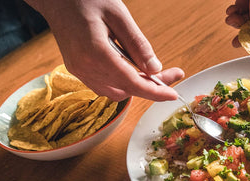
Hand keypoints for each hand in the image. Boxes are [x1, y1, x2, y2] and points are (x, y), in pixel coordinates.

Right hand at [25, 0, 184, 101]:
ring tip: (153, 72)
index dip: (154, 92)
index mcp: (95, 52)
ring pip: (115, 92)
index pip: (131, 82)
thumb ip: (137, 44)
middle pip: (126, 89)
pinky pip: (104, 86)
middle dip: (151, 87)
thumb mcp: (118, 15)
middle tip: (171, 74)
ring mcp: (79, 71)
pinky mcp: (77, 70)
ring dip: (136, 86)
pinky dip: (122, 83)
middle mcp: (85, 68)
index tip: (172, 95)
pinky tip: (132, 70)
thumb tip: (155, 68)